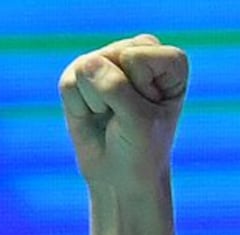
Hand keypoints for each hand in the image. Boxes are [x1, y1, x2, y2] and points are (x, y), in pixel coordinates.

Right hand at [59, 34, 188, 188]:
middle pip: (113, 57)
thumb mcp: (138, 122)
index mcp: (169, 62)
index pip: (139, 58)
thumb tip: (85, 63)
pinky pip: (70, 84)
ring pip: (88, 68)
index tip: (149, 115)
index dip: (141, 91)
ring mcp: (107, 59)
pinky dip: (79, 108)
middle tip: (128, 119)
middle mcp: (138, 52)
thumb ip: (115, 87)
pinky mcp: (80, 73)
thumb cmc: (141, 151)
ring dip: (98, 103)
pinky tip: (93, 116)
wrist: (120, 178)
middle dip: (119, 97)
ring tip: (111, 118)